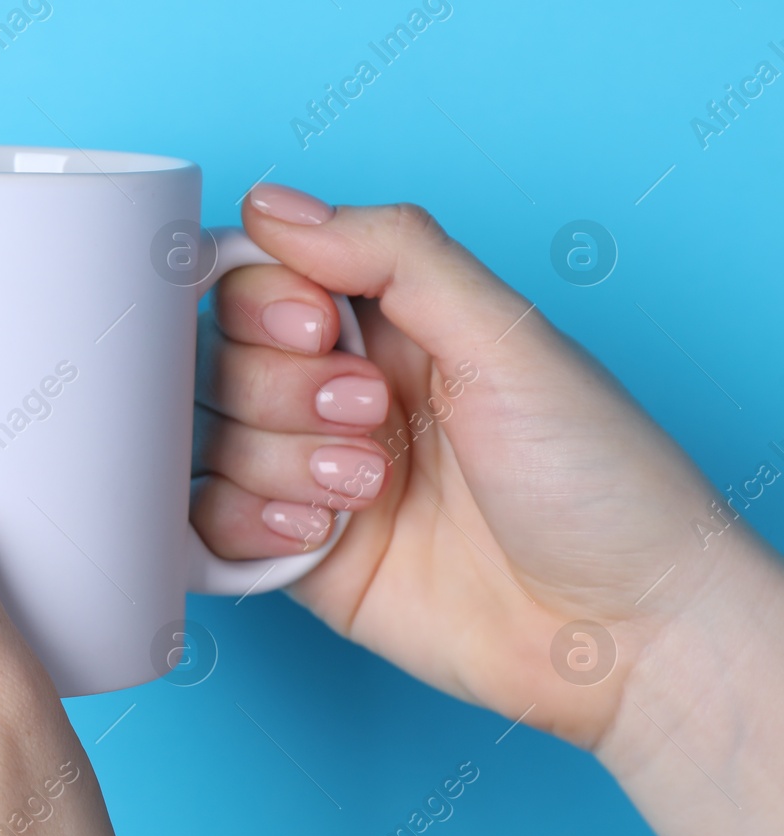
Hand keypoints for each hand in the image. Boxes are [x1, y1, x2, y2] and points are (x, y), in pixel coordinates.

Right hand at [193, 184, 783, 835]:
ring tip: (373, 489)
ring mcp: (316, 477)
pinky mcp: (302, 556)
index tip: (319, 330)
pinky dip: (250, 520)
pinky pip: (212, 519)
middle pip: (223, 358)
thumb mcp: (507, 338)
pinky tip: (323, 533)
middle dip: (284, 389)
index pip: (262, 280)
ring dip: (282, 459)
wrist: (623, 630)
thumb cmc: (598, 479)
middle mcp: (343, 394)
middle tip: (373, 417)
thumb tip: (271, 204)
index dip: (266, 301)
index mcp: (392, 326)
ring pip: (214, 438)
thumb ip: (393, 254)